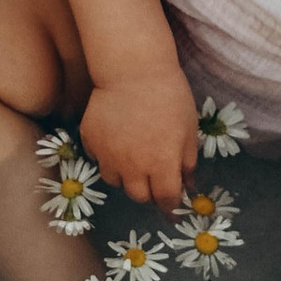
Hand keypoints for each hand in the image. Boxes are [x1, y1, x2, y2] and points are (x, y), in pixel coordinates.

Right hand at [81, 70, 199, 206]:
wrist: (132, 70)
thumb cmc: (169, 96)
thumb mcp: (189, 129)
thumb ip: (187, 162)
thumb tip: (188, 185)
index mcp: (162, 164)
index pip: (166, 199)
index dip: (171, 207)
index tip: (173, 210)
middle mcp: (133, 167)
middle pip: (139, 196)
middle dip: (150, 192)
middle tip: (154, 179)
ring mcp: (108, 155)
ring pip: (115, 182)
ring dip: (127, 177)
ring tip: (133, 160)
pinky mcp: (91, 141)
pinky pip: (98, 160)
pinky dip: (108, 158)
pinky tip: (116, 142)